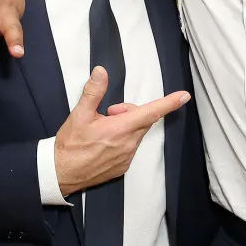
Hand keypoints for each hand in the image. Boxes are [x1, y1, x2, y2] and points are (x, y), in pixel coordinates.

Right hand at [55, 67, 189, 196]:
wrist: (61, 173)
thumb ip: (94, 91)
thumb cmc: (70, 144)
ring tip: (103, 130)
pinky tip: (104, 144)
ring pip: (136, 134)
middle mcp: (128, 144)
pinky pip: (130, 148)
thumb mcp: (79, 114)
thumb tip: (101, 72)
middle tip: (110, 112)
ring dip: (126, 127)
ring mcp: (127, 157)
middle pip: (142, 120)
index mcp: (120, 129)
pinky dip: (122, 141)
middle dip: (130, 112)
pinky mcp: (123, 167)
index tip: (183, 96)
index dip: (169, 103)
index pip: (151, 112)